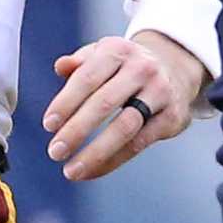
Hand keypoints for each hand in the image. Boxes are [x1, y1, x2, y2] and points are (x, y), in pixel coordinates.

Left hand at [42, 30, 205, 182]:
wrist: (175, 68)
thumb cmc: (124, 66)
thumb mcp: (102, 55)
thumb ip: (79, 63)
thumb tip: (61, 66)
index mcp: (117, 51)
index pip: (87, 77)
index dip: (66, 102)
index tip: (48, 125)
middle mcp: (141, 69)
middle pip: (104, 103)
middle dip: (77, 130)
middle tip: (54, 152)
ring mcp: (160, 93)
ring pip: (124, 127)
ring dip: (95, 153)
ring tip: (71, 171)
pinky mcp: (171, 117)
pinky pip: (138, 143)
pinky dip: (112, 161)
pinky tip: (92, 171)